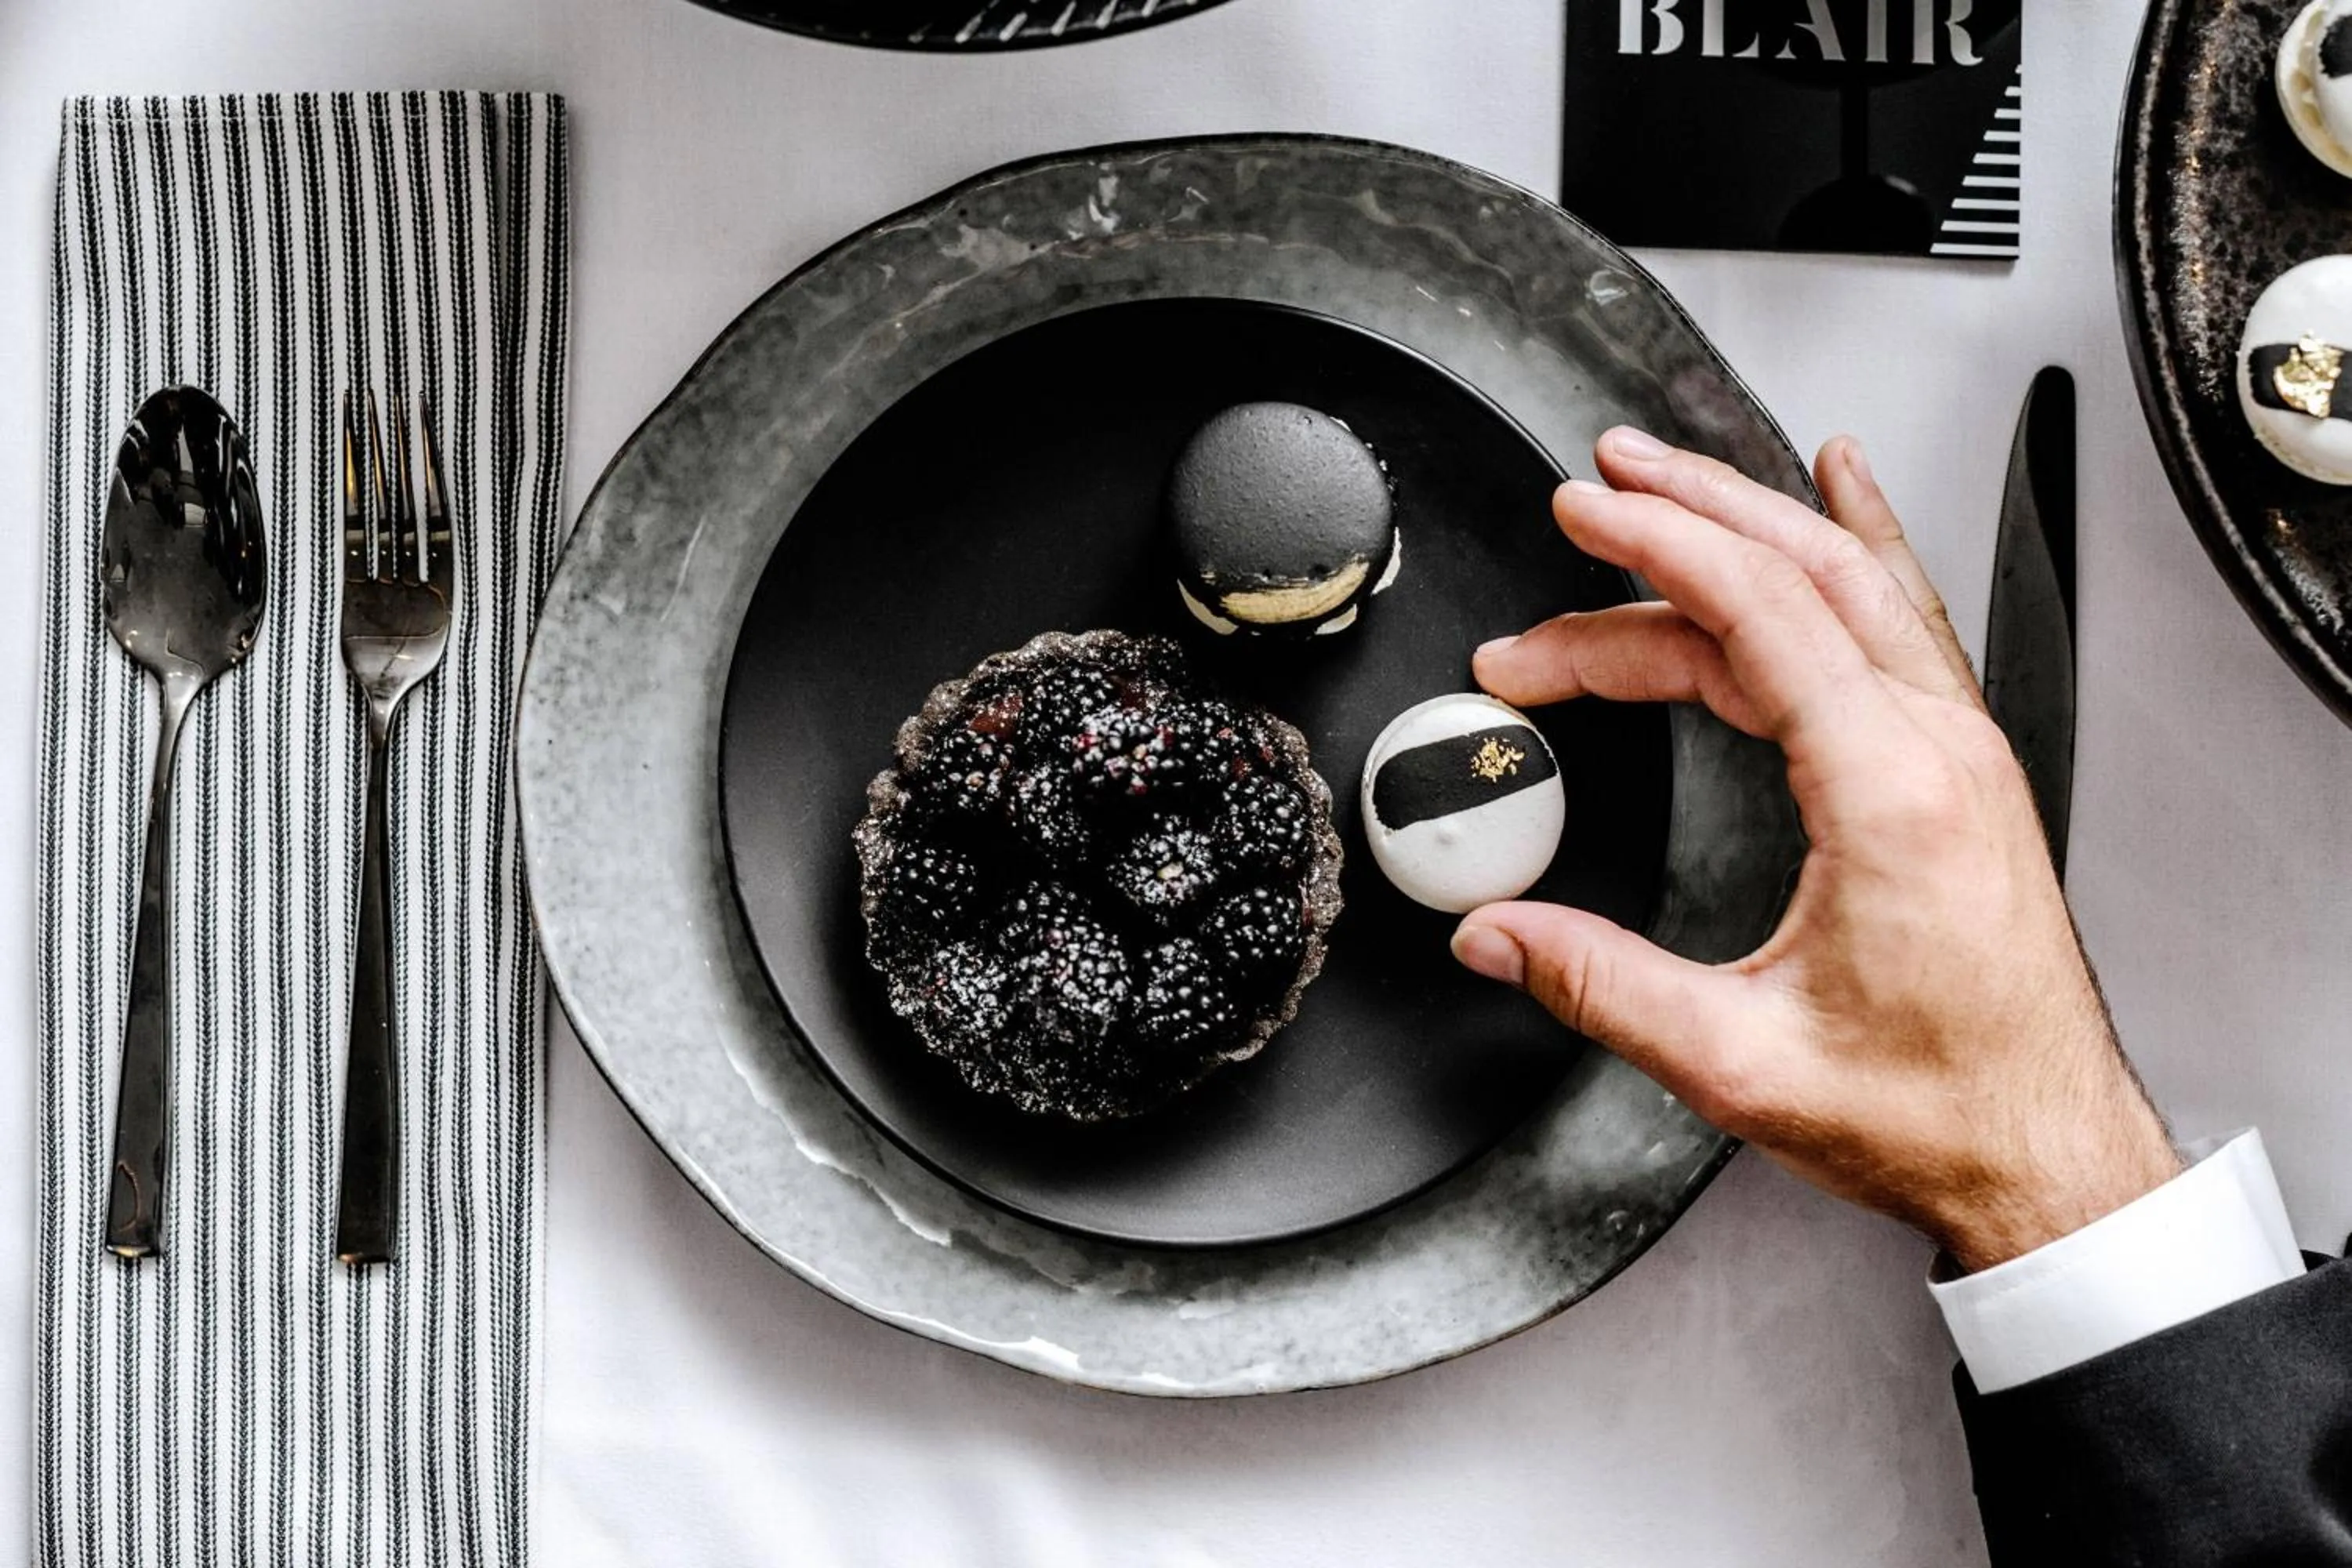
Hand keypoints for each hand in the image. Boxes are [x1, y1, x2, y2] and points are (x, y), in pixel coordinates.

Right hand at [1453, 427, 2181, 1271]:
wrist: (2048, 1158)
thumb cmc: (1935, 1112)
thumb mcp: (1740, 1061)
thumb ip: (1600, 986)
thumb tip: (1494, 934)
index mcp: (1890, 797)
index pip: (1760, 614)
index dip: (1655, 550)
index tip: (1583, 511)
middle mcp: (1939, 752)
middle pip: (1799, 577)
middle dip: (1682, 518)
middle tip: (1591, 491)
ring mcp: (1961, 754)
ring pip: (1852, 585)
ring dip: (1751, 523)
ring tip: (1663, 485)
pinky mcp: (1960, 772)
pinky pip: (1903, 619)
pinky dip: (1858, 544)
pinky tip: (1840, 494)